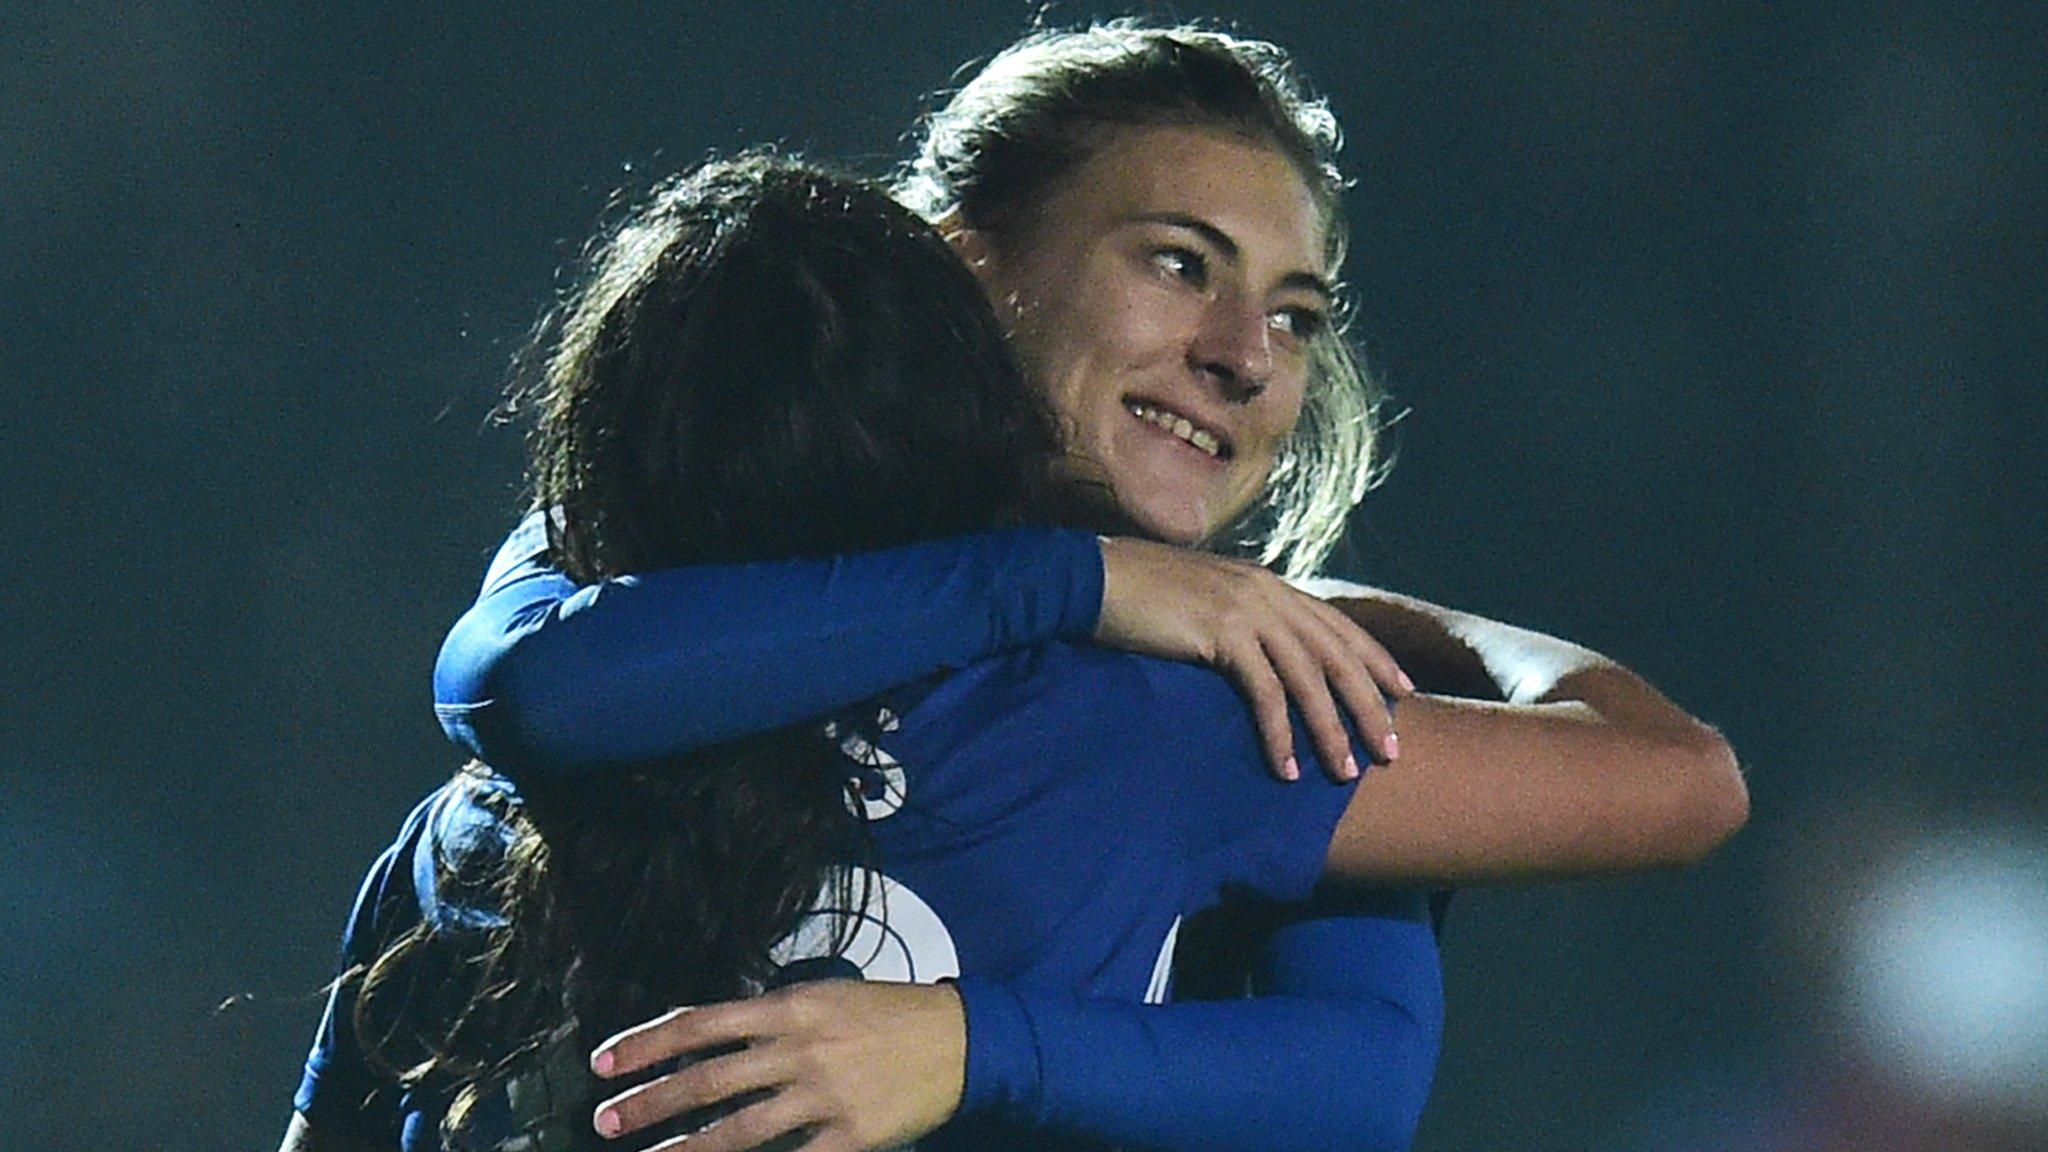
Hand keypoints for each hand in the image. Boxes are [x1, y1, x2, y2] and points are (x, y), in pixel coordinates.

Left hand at [589, 980, 964, 1151]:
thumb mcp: (825, 996)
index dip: (647, 1044)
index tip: (604, 1062)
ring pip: (739, 1130)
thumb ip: (771, 1017)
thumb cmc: (888, 1014)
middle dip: (650, 1102)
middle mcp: (799, 1050)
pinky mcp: (849, 1137)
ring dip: (686, 1148)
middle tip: (606, 1120)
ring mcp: (823, 1096)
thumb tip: (711, 1035)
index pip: (701, 1024)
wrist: (959, 1039)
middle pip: (707, 1080)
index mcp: (790, 1008)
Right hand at [1095, 537, 1410, 780]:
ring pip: (1309, 678)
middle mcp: (1267, 593)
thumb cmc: (1141, 594)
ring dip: (1332, 730)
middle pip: (1337, 655)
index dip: (1374, 659)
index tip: (1403, 691)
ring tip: (1346, 772)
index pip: (1337, 624)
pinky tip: (1287, 768)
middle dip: (1369, 706)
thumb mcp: (1204, 600)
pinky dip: (1280, 736)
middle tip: (1392, 751)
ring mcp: (1247, 610)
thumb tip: (1260, 656)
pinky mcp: (1223, 634)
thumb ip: (1240, 620)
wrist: (1094, 578)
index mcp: (1268, 584)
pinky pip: (1265, 694)